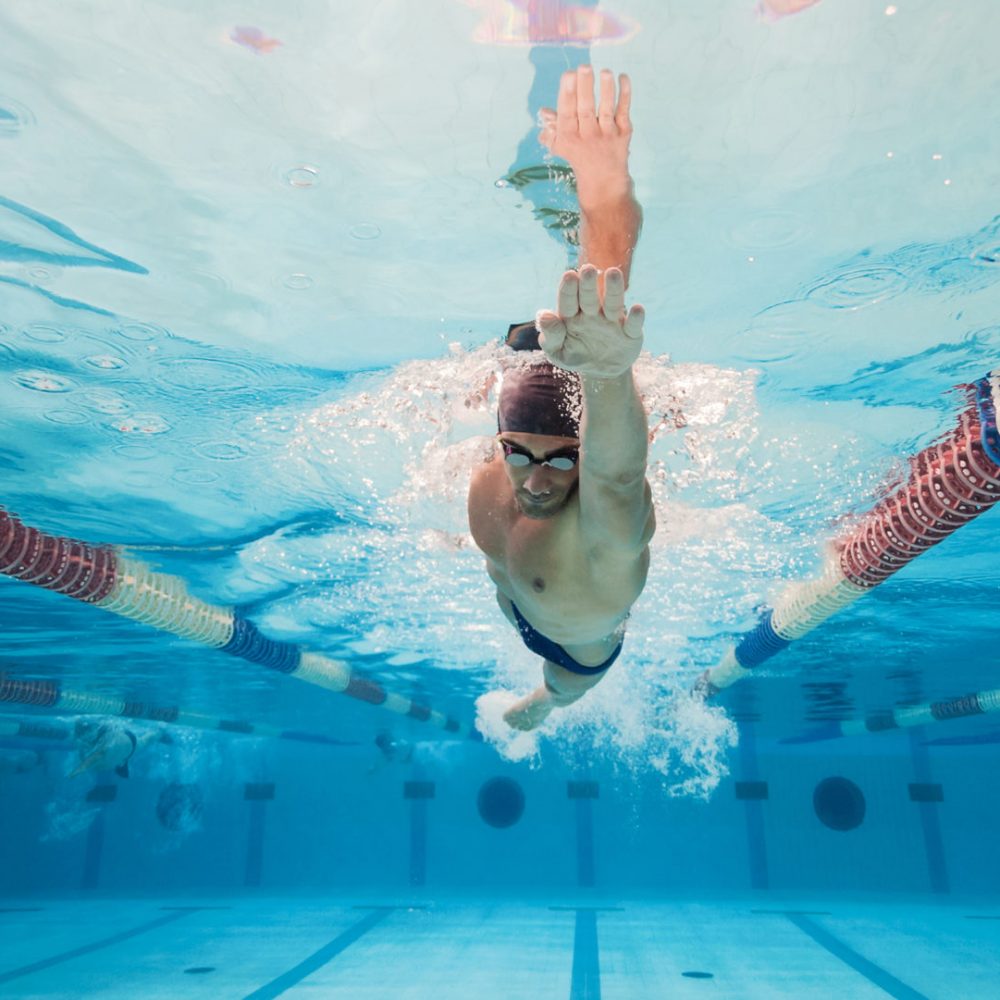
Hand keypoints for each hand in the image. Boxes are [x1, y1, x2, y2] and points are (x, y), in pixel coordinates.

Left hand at [537, 265, 643, 378]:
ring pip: (613, 303)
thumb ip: (550, 335)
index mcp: (572, 315)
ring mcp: (612, 321)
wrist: (599, 372)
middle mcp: (593, 313)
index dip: (568, 289)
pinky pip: (633, 325)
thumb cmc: (574, 355)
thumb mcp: (557, 351)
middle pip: (589, 297)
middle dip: (588, 284)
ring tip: (613, 273)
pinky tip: (637, 308)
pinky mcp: (630, 333)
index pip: (568, 300)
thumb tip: (543, 316)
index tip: (569, 276)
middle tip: (588, 269)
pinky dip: (636, 317)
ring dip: (614, 289)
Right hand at [538, 66, 632, 201]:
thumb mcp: (561, 146)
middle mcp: (587, 136)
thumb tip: (544, 112)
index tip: (568, 74)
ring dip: (606, 89)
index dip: (567, 94)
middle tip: (585, 67)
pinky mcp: (623, 134)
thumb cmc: (578, 157)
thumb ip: (552, 128)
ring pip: (606, 109)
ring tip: (605, 72)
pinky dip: (625, 94)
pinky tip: (623, 77)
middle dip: (585, 88)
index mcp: (569, 137)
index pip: (567, 113)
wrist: (603, 181)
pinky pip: (624, 111)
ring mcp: (606, 135)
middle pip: (586, 109)